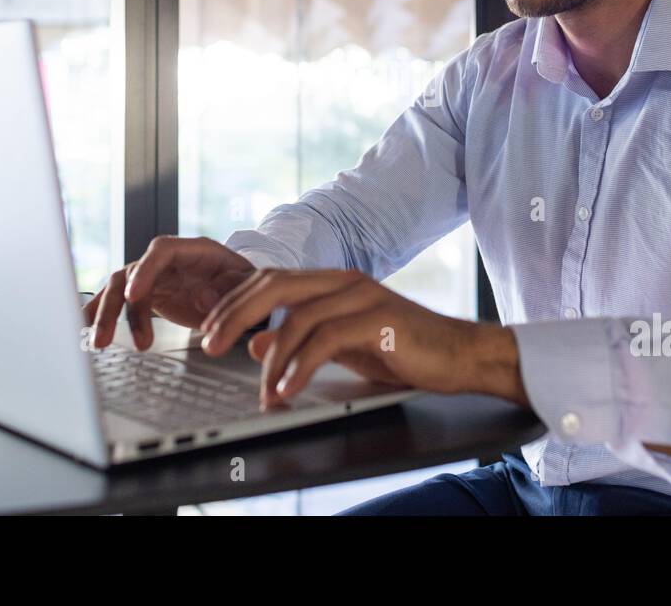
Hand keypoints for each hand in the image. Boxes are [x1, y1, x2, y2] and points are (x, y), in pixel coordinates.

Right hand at [84, 236, 255, 350]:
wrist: (239, 286)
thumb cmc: (242, 282)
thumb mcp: (245, 283)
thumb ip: (229, 289)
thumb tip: (203, 299)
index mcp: (192, 250)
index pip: (161, 251)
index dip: (145, 271)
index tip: (133, 295)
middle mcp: (166, 260)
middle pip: (131, 272)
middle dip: (115, 304)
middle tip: (106, 336)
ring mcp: (153, 276)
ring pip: (118, 289)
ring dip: (105, 314)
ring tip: (99, 343)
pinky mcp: (146, 293)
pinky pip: (117, 300)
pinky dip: (99, 312)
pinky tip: (82, 328)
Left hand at [198, 268, 525, 408]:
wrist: (462, 356)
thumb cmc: (407, 351)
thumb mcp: (344, 347)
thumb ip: (303, 341)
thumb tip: (257, 345)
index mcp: (334, 282)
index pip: (270, 279)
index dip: (234, 301)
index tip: (208, 329)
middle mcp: (345, 281)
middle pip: (273, 285)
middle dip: (234, 314)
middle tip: (210, 345)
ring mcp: (362, 296)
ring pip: (297, 317)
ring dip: (270, 358)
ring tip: (260, 390)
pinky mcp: (378, 320)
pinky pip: (324, 341)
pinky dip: (298, 368)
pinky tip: (287, 389)